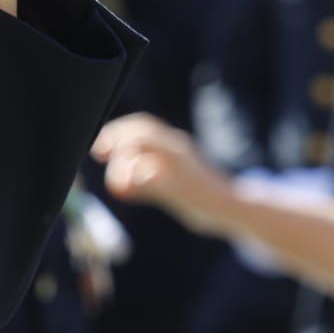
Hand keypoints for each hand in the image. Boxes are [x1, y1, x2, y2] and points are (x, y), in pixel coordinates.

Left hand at [92, 114, 235, 235]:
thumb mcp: (166, 185)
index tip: (100, 147)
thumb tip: (117, 186)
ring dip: (125, 160)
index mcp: (176, 145)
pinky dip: (137, 178)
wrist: (234, 208)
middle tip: (99, 153)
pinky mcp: (185, 185)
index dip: (117, 130)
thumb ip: (142, 183)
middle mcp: (179, 149)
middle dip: (116, 139)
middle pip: (143, 131)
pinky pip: (156, 175)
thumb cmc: (196, 195)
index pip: (143, 125)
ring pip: (148, 146)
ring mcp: (183, 165)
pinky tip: (128, 190)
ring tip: (117, 181)